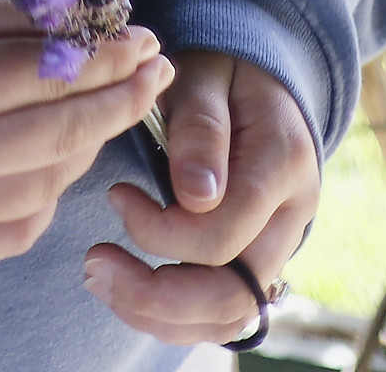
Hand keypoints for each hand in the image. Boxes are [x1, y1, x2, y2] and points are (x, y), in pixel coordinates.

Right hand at [0, 0, 175, 268]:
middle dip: (120, 99)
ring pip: (49, 183)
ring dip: (94, 141)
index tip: (146, 40)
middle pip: (56, 134)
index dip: (103, 58)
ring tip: (115, 104)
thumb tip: (84, 26)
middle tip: (158, 72)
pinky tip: (66, 153)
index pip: (40, 75)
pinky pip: (23, 224)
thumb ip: (2, 16)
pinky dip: (55, 189)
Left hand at [85, 50, 319, 346]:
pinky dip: (172, 315)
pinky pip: (220, 312)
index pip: (225, 232)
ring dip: (158, 314)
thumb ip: (201, 129)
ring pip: (228, 317)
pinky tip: (126, 292)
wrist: (252, 72)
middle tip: (94, 265)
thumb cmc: (219, 67)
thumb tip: (196, 197)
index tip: (115, 193)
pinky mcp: (256, 262)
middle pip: (232, 294)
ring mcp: (278, 246)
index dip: (161, 229)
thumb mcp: (203, 76)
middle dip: (156, 294)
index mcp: (283, 164)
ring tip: (101, 280)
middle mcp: (292, 218)